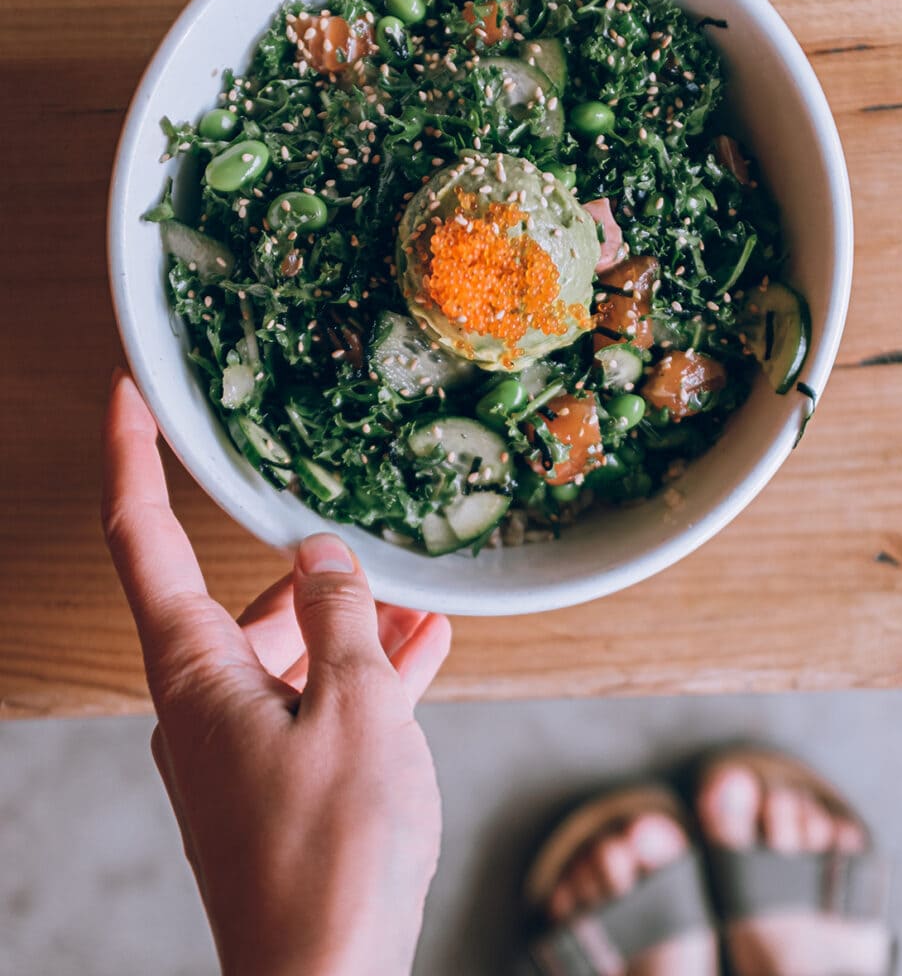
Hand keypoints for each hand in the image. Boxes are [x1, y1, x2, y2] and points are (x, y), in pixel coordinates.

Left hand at [101, 370, 450, 975]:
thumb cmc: (334, 853)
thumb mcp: (353, 706)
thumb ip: (339, 616)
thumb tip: (322, 554)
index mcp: (196, 675)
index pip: (146, 540)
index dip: (135, 460)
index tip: (132, 396)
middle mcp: (205, 705)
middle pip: (239, 602)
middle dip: (302, 566)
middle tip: (355, 531)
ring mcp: (243, 747)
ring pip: (292, 654)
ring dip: (348, 620)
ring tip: (414, 591)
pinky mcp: (282, 782)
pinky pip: (321, 703)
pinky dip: (364, 672)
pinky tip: (421, 651)